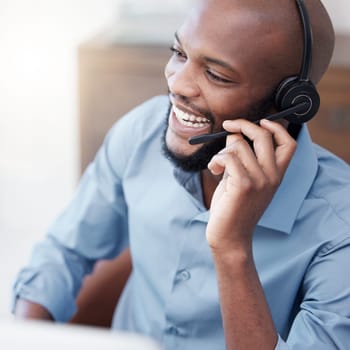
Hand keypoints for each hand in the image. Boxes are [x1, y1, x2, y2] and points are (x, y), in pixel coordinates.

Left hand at [206, 119, 296, 252]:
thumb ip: (244, 158)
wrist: (230, 236)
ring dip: (222, 151)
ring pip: (238, 146)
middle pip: (263, 135)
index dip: (277, 127)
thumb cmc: (234, 207)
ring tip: (217, 165)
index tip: (261, 121)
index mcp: (276, 175)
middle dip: (243, 124)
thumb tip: (235, 133)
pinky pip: (228, 157)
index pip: (289, 143)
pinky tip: (214, 169)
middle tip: (228, 125)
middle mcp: (272, 176)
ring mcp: (259, 180)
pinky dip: (216, 159)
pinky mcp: (243, 185)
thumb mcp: (243, 179)